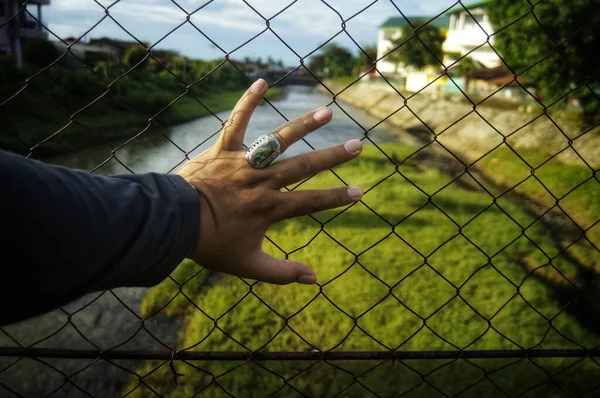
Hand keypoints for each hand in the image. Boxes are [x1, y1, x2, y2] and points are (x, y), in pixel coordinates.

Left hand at [177, 79, 362, 284]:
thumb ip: (282, 273)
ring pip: (279, 140)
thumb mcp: (248, 265)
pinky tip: (262, 81)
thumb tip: (314, 279)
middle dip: (333, 157)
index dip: (337, 197)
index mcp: (271, 208)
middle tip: (357, 146)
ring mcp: (244, 163)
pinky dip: (248, 101)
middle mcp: (263, 181)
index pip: (312, 201)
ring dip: (304, 126)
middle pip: (305, 166)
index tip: (359, 192)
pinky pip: (237, 122)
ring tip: (327, 112)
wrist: (174, 223)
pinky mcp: (223, 149)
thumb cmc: (210, 245)